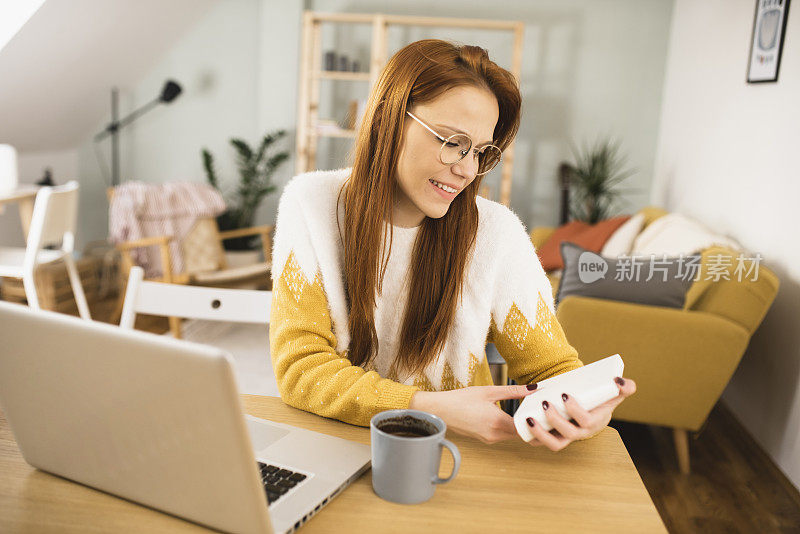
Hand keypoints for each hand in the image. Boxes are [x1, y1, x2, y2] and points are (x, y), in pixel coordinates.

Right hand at [409, 384, 538, 443]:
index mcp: (497, 422)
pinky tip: (507, 415)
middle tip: (537, 409)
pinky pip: (501, 435)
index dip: (536, 420)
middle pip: (520, 432)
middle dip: (528, 422)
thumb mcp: (489, 391)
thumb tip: (534, 388)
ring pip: (511, 434)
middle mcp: (495, 435)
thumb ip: (513, 391)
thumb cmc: (461, 399)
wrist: (440, 410)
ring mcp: (489, 439)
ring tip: (524, 410)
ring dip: (517, 425)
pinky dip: (507, 427)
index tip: (543, 410)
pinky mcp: (484, 439)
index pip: (526, 427)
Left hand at [525, 376, 636, 450]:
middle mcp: (580, 432)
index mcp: (594, 422)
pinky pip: (543, 442)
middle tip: (545, 403)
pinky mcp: (555, 436)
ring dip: (541, 434)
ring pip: (554, 444)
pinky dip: (533, 437)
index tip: (564, 395)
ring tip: (530, 419)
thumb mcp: (616, 393)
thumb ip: (625, 387)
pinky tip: (524, 424)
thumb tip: (619, 382)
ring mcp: (567, 436)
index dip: (575, 410)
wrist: (592, 409)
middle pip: (569, 434)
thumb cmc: (603, 400)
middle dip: (556, 420)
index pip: (585, 421)